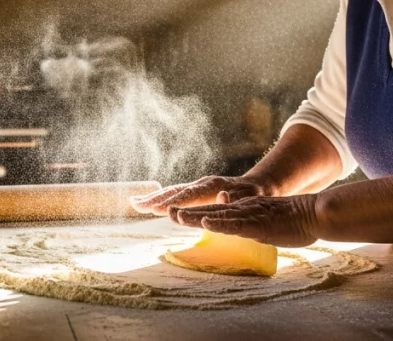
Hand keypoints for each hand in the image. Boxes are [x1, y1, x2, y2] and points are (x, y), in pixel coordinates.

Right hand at [129, 175, 271, 215]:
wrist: (257, 185)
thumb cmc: (254, 195)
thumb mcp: (250, 198)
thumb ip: (236, 199)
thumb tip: (222, 196)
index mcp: (213, 185)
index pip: (189, 194)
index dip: (172, 201)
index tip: (156, 208)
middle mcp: (202, 184)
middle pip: (175, 191)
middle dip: (155, 198)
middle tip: (137, 205)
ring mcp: (198, 186)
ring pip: (172, 191)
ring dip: (154, 197)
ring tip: (135, 203)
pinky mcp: (196, 191)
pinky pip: (175, 193)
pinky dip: (160, 197)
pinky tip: (148, 203)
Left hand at [169, 194, 319, 247]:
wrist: (313, 213)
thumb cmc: (290, 220)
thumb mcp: (260, 222)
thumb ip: (242, 223)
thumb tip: (223, 225)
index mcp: (240, 210)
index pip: (211, 210)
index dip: (190, 212)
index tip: (170, 212)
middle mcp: (241, 209)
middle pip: (208, 210)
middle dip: (185, 211)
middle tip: (162, 210)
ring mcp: (248, 215)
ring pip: (217, 215)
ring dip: (195, 216)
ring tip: (175, 216)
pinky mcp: (259, 224)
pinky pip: (236, 224)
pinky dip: (220, 224)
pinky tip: (206, 224)